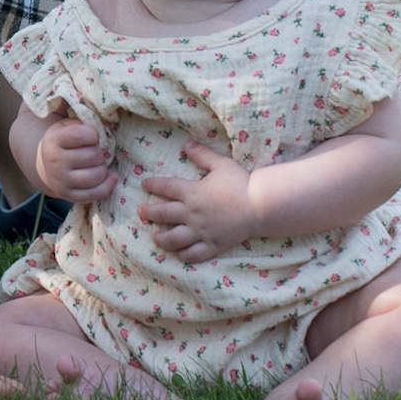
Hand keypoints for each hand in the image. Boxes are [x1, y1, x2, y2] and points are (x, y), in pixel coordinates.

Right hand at [36, 117, 114, 203]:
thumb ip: (78, 113)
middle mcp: (55, 162)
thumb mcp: (64, 123)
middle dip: (98, 151)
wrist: (44, 164)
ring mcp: (62, 181)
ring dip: (102, 168)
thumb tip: (94, 100)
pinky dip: (108, 184)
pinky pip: (96, 194)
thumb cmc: (62, 140)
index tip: (91, 135)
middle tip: (94, 150)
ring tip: (98, 162)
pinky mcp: (69, 196)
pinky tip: (110, 176)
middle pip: (93, 156)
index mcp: (53, 140)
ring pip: (96, 175)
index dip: (92, 134)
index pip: (81, 135)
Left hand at [138, 142, 255, 262]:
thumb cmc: (240, 183)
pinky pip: (195, 254)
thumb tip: (186, 144)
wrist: (260, 206)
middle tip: (141, 213)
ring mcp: (202, 231)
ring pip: (174, 238)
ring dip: (161, 238)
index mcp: (192, 192)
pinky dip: (185, 255)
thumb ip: (202, 154)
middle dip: (149, 213)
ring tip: (155, 238)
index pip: (165, 187)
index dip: (152, 185)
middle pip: (163, 214)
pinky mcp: (213, 245)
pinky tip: (179, 254)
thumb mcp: (221, 164)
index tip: (144, 184)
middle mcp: (192, 213)